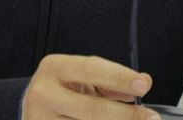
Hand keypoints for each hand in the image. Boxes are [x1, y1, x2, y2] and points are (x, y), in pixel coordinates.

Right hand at [21, 54, 159, 119]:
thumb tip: (141, 84)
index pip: (92, 69)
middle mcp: (44, 93)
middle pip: (92, 108)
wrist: (33, 108)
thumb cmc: (60, 90)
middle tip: (150, 117)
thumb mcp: (80, 77)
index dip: (120, 77)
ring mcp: (43, 119)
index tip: (143, 84)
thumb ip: (109, 80)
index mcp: (54, 68)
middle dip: (126, 114)